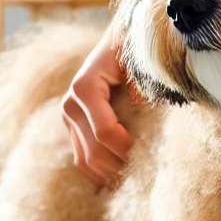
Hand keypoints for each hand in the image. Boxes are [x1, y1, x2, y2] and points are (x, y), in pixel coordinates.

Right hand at [61, 31, 133, 186]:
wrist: (122, 39)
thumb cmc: (135, 49)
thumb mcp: (140, 60)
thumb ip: (140, 80)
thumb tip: (137, 100)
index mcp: (85, 88)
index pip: (106, 132)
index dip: (128, 148)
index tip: (150, 154)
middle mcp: (71, 103)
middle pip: (94, 151)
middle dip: (121, 166)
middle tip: (147, 176)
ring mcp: (69, 117)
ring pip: (85, 160)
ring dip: (110, 174)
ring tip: (135, 181)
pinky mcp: (73, 126)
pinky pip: (82, 157)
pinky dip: (100, 172)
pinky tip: (119, 181)